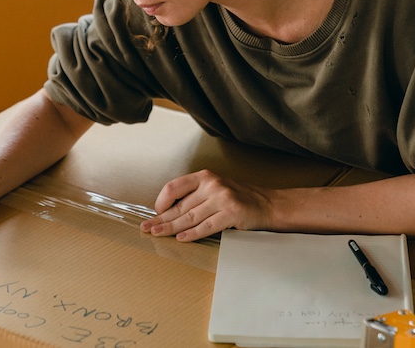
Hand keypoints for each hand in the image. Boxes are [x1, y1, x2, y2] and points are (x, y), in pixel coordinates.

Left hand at [139, 170, 272, 241]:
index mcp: (204, 176)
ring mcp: (222, 198)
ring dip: (172, 228)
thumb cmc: (237, 198)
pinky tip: (181, 238)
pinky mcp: (231, 213)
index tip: (156, 213)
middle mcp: (212, 185)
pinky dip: (192, 234)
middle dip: (162, 219)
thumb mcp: (215, 188)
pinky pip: (206, 226)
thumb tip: (167, 211)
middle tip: (147, 228)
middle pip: (180, 206)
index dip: (161, 201)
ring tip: (158, 234)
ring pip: (190, 217)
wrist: (267, 204)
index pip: (174, 187)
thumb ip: (195, 195)